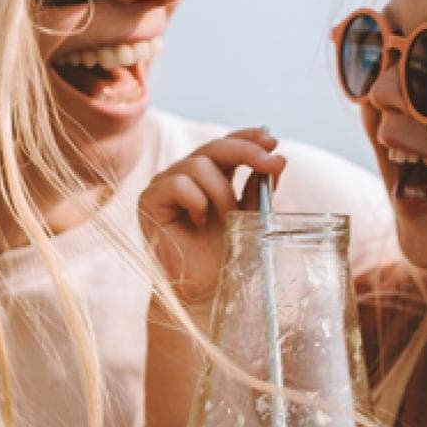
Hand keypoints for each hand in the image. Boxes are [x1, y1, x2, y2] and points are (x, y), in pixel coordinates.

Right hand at [138, 128, 283, 305]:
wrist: (205, 290)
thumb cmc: (226, 256)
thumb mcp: (251, 217)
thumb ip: (258, 189)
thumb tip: (277, 160)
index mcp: (209, 175)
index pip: (226, 143)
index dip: (247, 137)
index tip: (272, 142)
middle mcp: (185, 175)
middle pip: (214, 146)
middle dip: (246, 151)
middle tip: (270, 162)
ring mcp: (165, 185)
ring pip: (198, 165)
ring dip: (221, 192)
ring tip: (225, 219)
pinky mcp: (150, 200)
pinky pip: (178, 183)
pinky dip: (196, 200)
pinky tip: (198, 221)